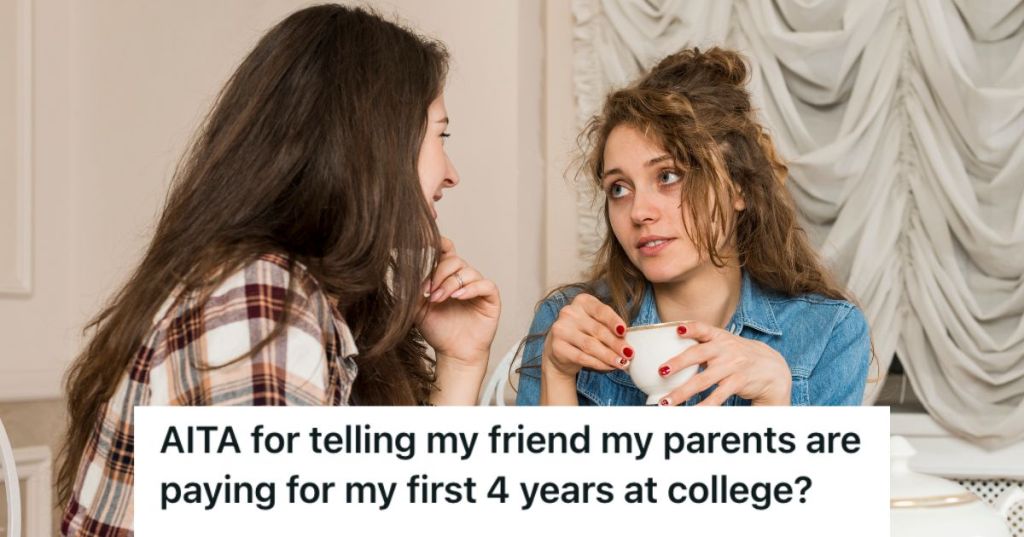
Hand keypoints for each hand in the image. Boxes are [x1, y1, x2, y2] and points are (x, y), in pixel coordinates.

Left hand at [416, 237, 499, 369]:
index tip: (423, 242)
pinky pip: (485, 285)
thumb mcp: (418, 309)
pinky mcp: (490, 299)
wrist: (453, 354)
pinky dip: (471, 288)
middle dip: (439, 273)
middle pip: (454, 260)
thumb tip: (404, 273)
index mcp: (446, 276)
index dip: (438, 243)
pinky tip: (458, 297)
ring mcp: (477, 287)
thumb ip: (413, 291)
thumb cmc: (438, 331)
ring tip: (439, 299)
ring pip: (468, 271)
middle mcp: (463, 278)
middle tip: (429, 292)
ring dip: (451, 284)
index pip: (445, 251)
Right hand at [541, 293, 631, 379]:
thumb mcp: (595, 323)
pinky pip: (581, 357)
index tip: (624, 332)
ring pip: (590, 345)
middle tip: (629, 353)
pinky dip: (598, 364)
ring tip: (622, 363)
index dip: (614, 321)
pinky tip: (609, 367)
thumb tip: (627, 341)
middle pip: (597, 330)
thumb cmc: (583, 333)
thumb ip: (609, 327)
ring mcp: (561, 329)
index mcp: (582, 301)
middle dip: (616, 343)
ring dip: (609, 356)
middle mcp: (569, 312)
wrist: (558, 349)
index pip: (601, 310)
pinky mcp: (557, 347)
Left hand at [658, 321, 790, 405]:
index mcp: (719, 337)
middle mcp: (725, 349)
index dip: (690, 328)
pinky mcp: (738, 382)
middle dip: (677, 364)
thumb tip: (673, 350)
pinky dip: (704, 405)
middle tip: (661, 372)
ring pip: (703, 381)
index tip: (677, 329)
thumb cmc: (740, 355)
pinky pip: (718, 396)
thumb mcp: (726, 343)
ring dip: (682, 393)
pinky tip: (692, 411)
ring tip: (666, 402)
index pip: (703, 328)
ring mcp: (732, 366)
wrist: (773, 368)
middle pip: (697, 355)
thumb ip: (704, 343)